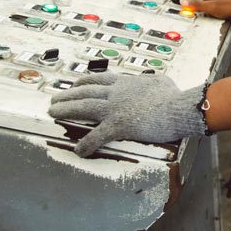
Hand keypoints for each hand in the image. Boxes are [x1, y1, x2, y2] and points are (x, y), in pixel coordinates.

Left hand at [48, 72, 207, 156]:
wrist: (178, 108)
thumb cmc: (174, 96)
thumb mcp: (161, 82)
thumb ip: (151, 81)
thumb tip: (155, 81)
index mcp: (125, 83)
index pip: (98, 80)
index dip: (82, 82)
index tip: (73, 83)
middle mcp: (116, 93)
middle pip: (84, 91)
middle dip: (67, 95)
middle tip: (54, 99)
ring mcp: (115, 109)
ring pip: (83, 108)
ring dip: (65, 110)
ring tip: (52, 113)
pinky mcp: (118, 126)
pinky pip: (96, 136)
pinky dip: (86, 144)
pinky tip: (78, 150)